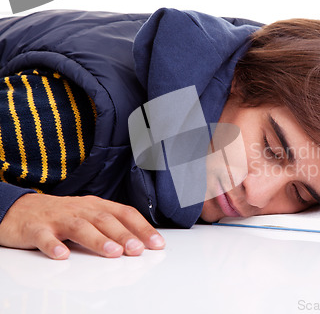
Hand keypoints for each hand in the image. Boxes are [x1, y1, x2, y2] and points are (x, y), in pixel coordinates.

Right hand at [0, 193, 164, 259]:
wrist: (19, 209)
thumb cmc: (61, 215)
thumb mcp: (90, 216)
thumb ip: (113, 227)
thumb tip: (141, 243)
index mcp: (96, 206)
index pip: (125, 213)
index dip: (142, 228)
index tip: (157, 243)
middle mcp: (80, 209)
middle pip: (105, 220)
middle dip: (124, 235)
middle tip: (137, 250)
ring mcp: (58, 218)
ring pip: (80, 227)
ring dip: (98, 240)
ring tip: (113, 253)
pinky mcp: (36, 229)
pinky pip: (45, 237)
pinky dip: (54, 246)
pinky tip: (62, 255)